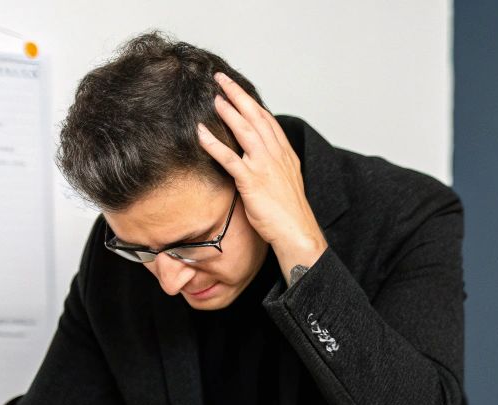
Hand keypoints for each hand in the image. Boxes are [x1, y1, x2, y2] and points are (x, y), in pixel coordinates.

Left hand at [195, 72, 327, 283]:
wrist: (297, 232)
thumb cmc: (290, 213)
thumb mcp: (287, 182)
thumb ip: (274, 166)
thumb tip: (261, 160)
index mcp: (285, 154)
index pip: (267, 120)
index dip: (251, 102)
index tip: (238, 90)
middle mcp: (276, 155)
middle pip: (255, 116)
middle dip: (237, 95)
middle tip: (222, 79)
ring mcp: (264, 166)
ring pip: (245, 130)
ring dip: (228, 111)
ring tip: (214, 97)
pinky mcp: (252, 181)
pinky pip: (229, 158)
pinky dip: (213, 143)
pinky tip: (200, 133)